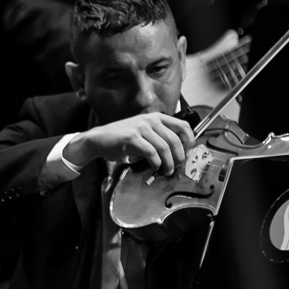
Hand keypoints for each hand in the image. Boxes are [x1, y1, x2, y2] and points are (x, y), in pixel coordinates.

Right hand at [65, 113, 195, 176]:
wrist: (98, 139)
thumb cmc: (121, 139)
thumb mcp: (143, 133)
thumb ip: (158, 138)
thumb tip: (177, 153)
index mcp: (156, 118)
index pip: (182, 125)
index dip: (190, 140)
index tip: (189, 152)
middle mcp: (150, 120)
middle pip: (175, 140)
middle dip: (179, 157)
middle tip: (177, 167)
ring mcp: (141, 128)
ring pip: (164, 148)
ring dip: (168, 163)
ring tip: (166, 171)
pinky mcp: (132, 138)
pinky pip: (151, 153)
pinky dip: (156, 163)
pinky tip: (154, 167)